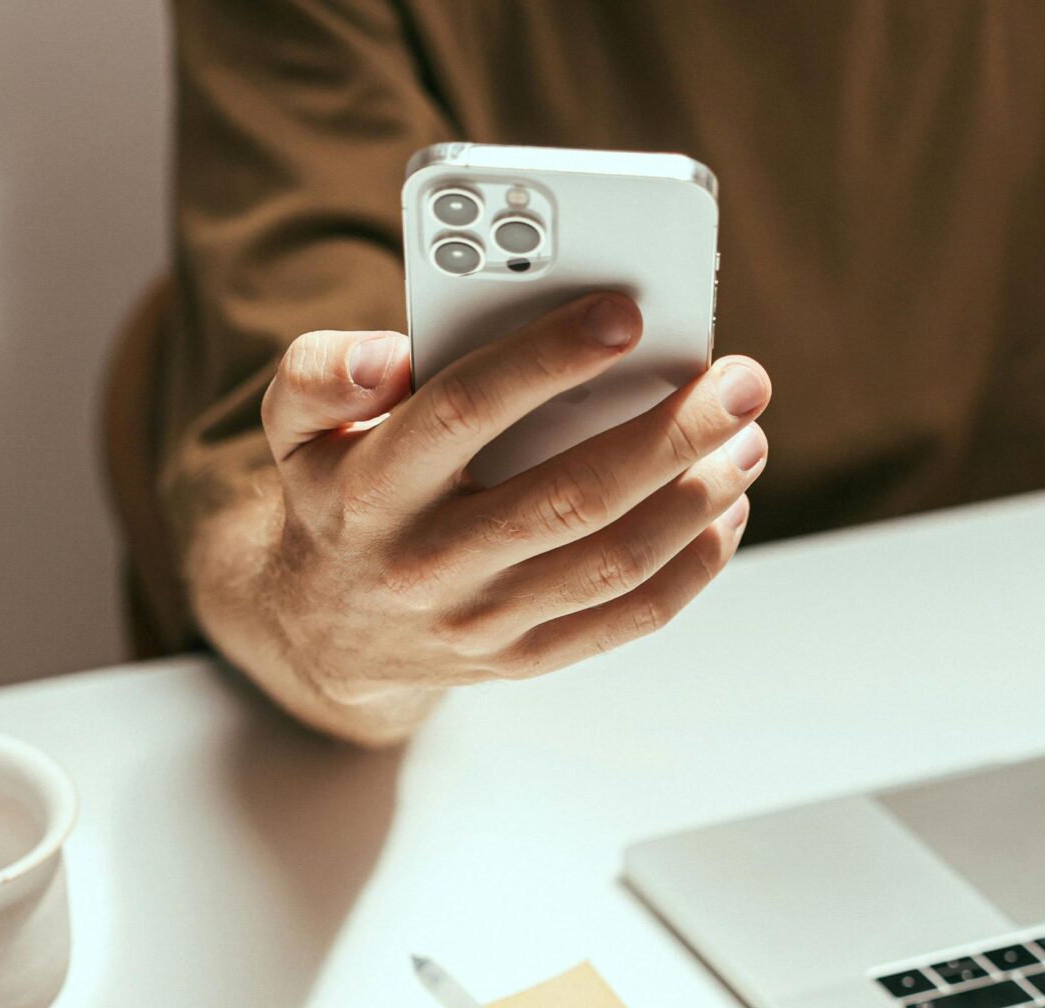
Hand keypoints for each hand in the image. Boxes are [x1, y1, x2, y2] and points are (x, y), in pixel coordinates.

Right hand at [193, 292, 770, 744]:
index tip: (626, 313)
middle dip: (670, 432)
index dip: (548, 359)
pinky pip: (626, 619)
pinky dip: (692, 564)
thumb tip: (390, 353)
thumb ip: (322, 369)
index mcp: (372, 487)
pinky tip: (727, 508)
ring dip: (698, 497)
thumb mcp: (296, 425)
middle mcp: (428, 562)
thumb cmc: (337, 493)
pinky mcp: (525, 657)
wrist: (323, 631)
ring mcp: (482, 620)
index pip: (466, 410)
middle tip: (740, 380)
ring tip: (748, 436)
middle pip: (570, 495)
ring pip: (613, 561)